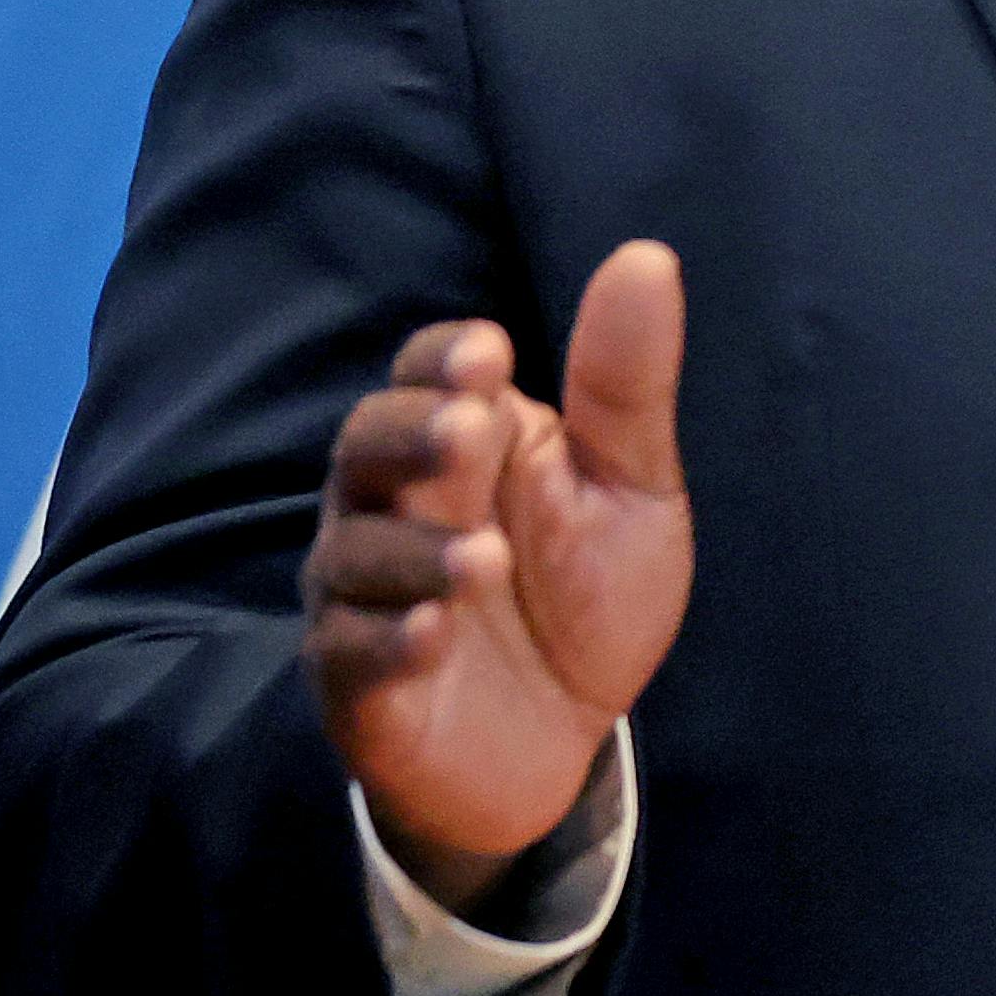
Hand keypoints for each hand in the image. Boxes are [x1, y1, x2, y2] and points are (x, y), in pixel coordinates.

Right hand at [300, 242, 690, 911]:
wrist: (564, 740)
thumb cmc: (586, 596)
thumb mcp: (629, 489)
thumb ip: (625, 385)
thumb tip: (648, 256)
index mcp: (463, 445)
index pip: (427, 374)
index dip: (444, 360)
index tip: (489, 353)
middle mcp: (395, 507)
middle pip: (367, 446)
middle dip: (412, 434)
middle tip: (470, 429)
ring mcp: (368, 595)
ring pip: (355, 553)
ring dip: (416, 551)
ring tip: (486, 558)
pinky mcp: (358, 684)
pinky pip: (348, 653)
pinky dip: (388, 641)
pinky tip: (436, 633)